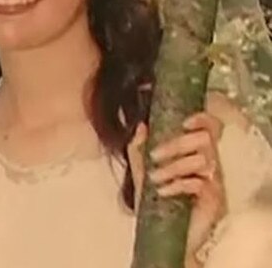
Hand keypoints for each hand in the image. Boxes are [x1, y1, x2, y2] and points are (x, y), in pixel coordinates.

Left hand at [128, 110, 225, 264]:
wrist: (161, 231)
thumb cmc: (154, 199)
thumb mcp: (139, 170)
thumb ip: (137, 147)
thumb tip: (140, 126)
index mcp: (194, 151)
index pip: (211, 126)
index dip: (202, 119)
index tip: (184, 122)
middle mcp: (209, 162)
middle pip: (205, 139)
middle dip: (176, 145)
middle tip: (154, 156)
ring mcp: (214, 180)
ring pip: (202, 160)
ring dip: (173, 168)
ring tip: (155, 179)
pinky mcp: (215, 199)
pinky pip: (200, 182)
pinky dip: (178, 184)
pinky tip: (163, 191)